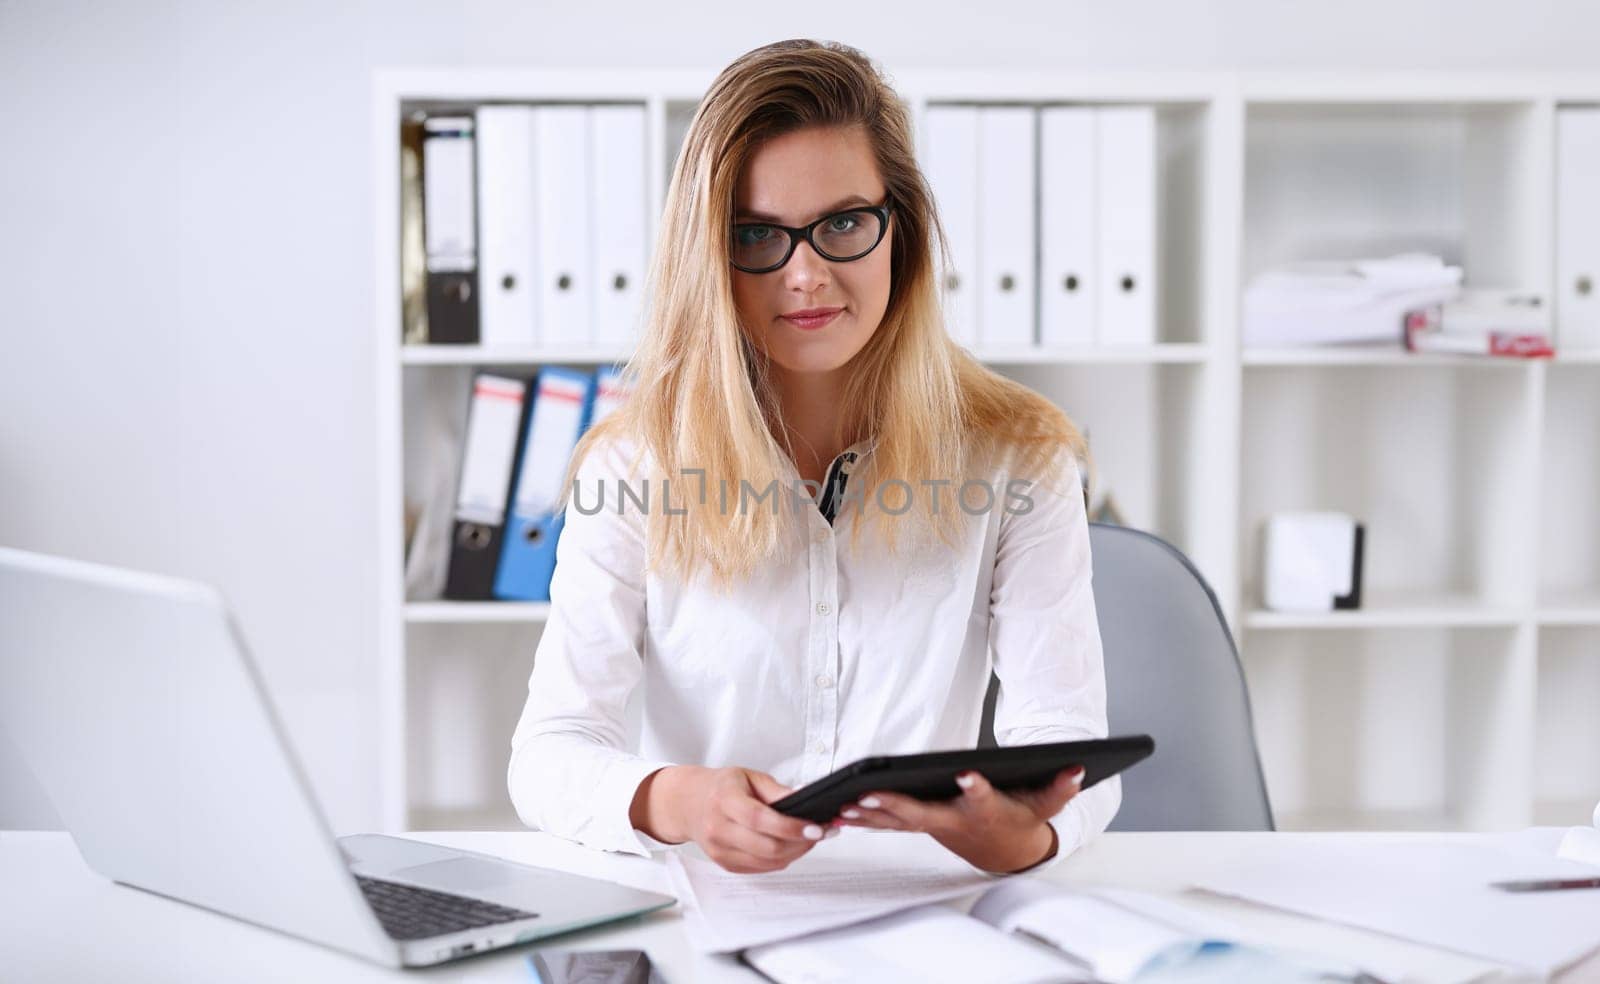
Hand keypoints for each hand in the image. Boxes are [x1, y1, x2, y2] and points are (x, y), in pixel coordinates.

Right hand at [632, 765, 835, 873]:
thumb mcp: (749, 777)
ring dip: (795, 853)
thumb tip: (805, 800)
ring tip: (810, 838)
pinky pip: (761, 868)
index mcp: (724, 800)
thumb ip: (777, 791)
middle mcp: (718, 829)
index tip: (816, 828)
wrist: (690, 804)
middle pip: (766, 847)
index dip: (790, 827)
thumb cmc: (723, 787)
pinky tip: (792, 846)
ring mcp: (720, 850)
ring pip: (767, 862)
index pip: (760, 819)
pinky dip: (782, 859)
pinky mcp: (726, 864)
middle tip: (821, 832)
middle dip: (800, 843)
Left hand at [833, 766, 1085, 873]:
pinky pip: (888, 824)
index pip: (983, 798)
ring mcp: (934, 826)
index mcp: (986, 811)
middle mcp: (956, 821)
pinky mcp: (919, 825)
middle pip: (924, 814)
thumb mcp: (1046, 804)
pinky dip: (865, 819)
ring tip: (844, 803)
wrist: (1006, 851)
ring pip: (898, 822)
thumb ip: (1060, 787)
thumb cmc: (1022, 818)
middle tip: (871, 792)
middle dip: (897, 804)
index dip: (976, 787)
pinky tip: (840, 810)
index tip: (968, 774)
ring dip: (871, 815)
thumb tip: (1078, 766)